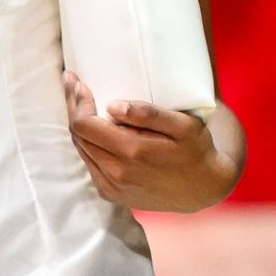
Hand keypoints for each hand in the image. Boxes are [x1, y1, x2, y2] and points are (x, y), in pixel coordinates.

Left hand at [63, 72, 232, 208]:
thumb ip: (149, 114)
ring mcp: (111, 187)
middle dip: (74, 108)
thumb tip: (113, 105)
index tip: (78, 82)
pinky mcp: (112, 194)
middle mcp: (116, 173)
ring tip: (79, 102)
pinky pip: (90, 164)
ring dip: (79, 126)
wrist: (202, 190)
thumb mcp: (183, 126)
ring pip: (81, 150)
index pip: (85, 125)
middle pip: (78, 136)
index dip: (77, 102)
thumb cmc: (195, 151)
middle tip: (73, 85)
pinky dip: (88, 144)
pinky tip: (93, 129)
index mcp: (131, 152)